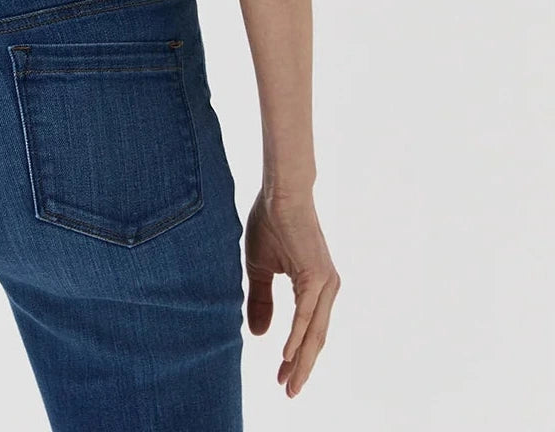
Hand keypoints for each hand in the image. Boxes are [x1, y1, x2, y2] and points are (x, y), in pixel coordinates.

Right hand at [244, 188, 340, 396]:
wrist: (280, 192)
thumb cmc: (271, 222)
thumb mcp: (261, 268)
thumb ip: (262, 300)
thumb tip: (260, 335)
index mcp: (315, 287)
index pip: (308, 332)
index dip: (296, 356)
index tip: (284, 380)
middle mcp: (326, 288)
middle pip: (315, 339)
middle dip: (302, 368)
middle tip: (289, 393)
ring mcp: (325, 283)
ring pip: (313, 332)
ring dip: (300, 360)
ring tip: (289, 383)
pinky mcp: (317, 276)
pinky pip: (306, 314)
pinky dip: (297, 336)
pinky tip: (287, 354)